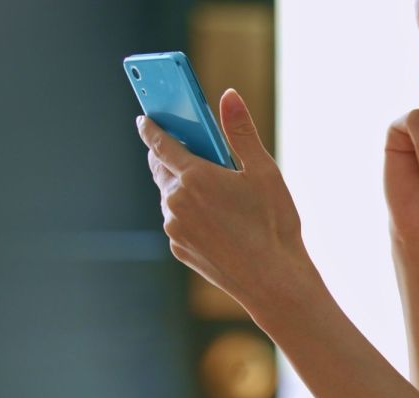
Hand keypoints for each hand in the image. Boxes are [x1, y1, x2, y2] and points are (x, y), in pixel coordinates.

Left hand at [137, 89, 306, 307]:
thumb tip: (229, 95)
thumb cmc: (274, 225)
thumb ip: (241, 131)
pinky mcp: (179, 248)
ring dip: (184, 188)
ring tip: (216, 192)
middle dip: (171, 157)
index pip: (162, 143)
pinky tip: (219, 220)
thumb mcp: (263, 172)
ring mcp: (174, 227)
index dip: (152, 128)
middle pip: (162, 169)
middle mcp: (176, 201)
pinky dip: (190, 214)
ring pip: (171, 197)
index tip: (144, 119)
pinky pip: (178, 222)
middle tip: (192, 152)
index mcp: (195, 177)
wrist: (273, 280)